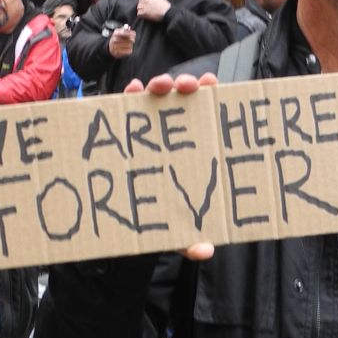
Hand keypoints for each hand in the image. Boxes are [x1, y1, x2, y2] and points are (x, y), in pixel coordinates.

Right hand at [108, 26, 136, 58]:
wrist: (110, 48)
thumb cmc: (116, 38)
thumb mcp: (118, 32)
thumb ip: (124, 29)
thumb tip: (128, 27)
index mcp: (116, 33)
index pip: (126, 32)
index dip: (132, 33)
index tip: (134, 34)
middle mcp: (115, 39)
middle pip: (130, 39)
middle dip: (132, 39)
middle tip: (133, 40)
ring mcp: (116, 46)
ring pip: (129, 45)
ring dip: (131, 45)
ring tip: (129, 44)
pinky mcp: (118, 52)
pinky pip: (128, 51)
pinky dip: (130, 50)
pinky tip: (128, 48)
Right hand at [122, 74, 218, 261]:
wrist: (129, 218)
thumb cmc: (162, 217)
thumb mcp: (177, 229)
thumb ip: (189, 238)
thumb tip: (204, 251)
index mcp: (193, 149)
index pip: (205, 116)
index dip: (210, 96)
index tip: (212, 86)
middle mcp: (174, 134)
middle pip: (183, 101)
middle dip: (185, 86)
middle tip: (186, 87)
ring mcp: (149, 130)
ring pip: (157, 99)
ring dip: (159, 86)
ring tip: (160, 86)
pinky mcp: (125, 132)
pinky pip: (127, 109)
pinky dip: (130, 97)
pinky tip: (132, 92)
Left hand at [136, 0, 170, 22]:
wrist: (166, 11)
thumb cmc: (164, 4)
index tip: (145, 0)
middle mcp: (146, 1)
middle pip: (140, 2)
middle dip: (141, 3)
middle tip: (143, 6)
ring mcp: (145, 7)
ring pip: (138, 7)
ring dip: (140, 9)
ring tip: (142, 10)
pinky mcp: (145, 14)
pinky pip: (139, 13)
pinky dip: (140, 14)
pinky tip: (142, 15)